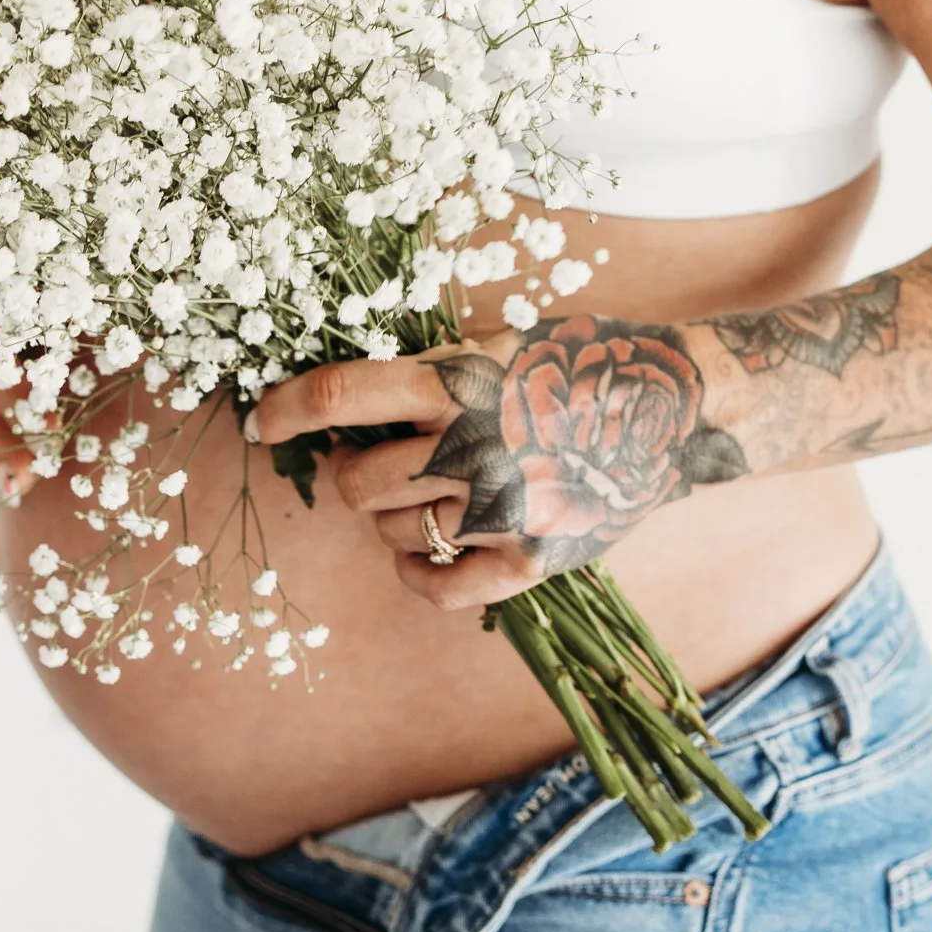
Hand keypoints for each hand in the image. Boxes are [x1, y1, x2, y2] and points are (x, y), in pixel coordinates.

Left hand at [249, 316, 749, 611]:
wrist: (673, 408)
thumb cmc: (576, 362)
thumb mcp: (494, 344)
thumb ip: (426, 374)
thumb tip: (338, 408)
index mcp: (457, 381)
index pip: (338, 398)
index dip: (282, 410)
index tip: (258, 423)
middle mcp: (472, 448)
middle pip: (355, 481)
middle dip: (352, 473)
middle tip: (379, 460)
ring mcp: (502, 511)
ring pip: (390, 532)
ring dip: (389, 518)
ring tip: (426, 493)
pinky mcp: (529, 560)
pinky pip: (435, 587)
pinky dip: (415, 572)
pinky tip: (425, 552)